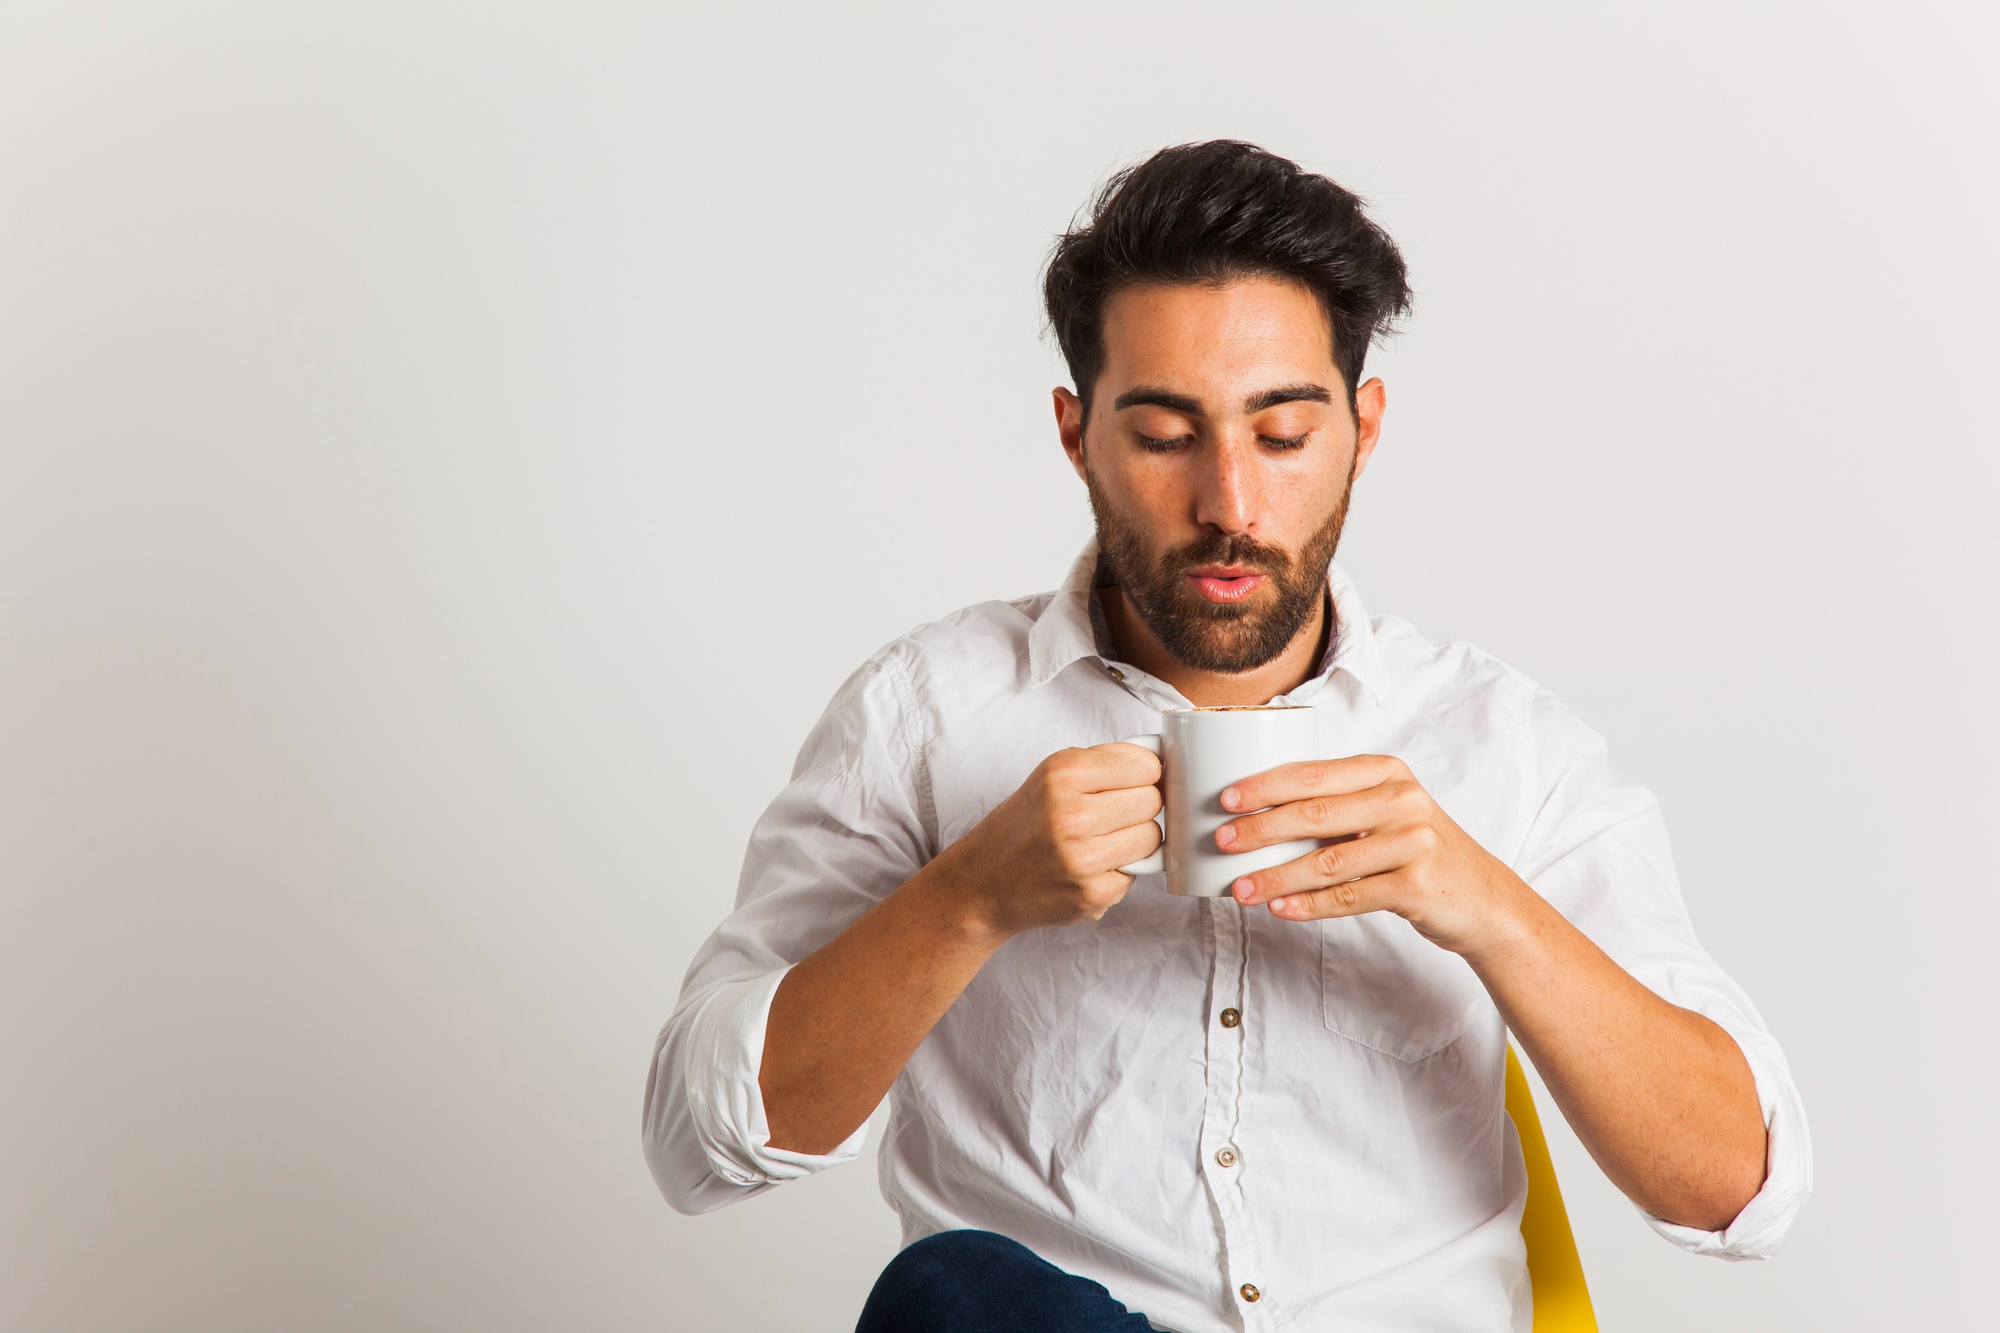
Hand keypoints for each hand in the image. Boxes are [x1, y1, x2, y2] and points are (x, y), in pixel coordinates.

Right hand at [942, 742, 1163, 938]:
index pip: (1145, 765)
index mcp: (1062, 774)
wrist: (984, 883)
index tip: (1132, 781)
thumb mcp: (1051, 776)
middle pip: (1152, 800)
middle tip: (1112, 813)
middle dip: (1139, 805)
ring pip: (1153, 837)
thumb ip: (1104, 763)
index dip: (1143, 773)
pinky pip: (1138, 872)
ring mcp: (1083, 858)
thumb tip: (1161, 760)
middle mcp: (1071, 815)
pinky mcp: (1093, 894)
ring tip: (1103, 839)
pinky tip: (1092, 866)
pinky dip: (1121, 869)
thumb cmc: (1024, 825)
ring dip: (1136, 838)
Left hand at [1213, 754, 1527, 955]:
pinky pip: (1349, 897)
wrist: (1482, 898)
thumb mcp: (1387, 812)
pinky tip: (1280, 909)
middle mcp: (1402, 801)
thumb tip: (1257, 813)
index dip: (1265, 786)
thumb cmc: (1418, 851)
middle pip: (1315, 814)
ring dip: (1277, 876)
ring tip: (1242, 889)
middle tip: (1222, 841)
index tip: (1226, 799)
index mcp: (1386, 772)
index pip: (1313, 774)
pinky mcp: (1417, 886)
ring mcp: (1413, 843)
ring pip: (1327, 862)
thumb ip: (1338, 805)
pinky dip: (1309, 905)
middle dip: (1261, 829)